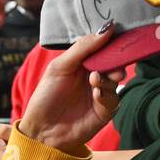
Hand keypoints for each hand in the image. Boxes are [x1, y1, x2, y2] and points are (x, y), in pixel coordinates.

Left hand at [13, 26, 125, 155]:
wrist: (42, 131)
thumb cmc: (46, 98)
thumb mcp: (59, 67)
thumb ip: (82, 47)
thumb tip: (107, 28)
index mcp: (83, 62)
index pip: (102, 46)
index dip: (110, 40)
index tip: (117, 31)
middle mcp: (94, 75)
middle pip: (114, 61)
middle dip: (116, 58)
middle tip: (114, 58)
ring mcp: (101, 92)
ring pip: (117, 78)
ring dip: (109, 77)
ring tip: (94, 79)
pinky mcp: (105, 110)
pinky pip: (114, 99)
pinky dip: (106, 94)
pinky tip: (96, 94)